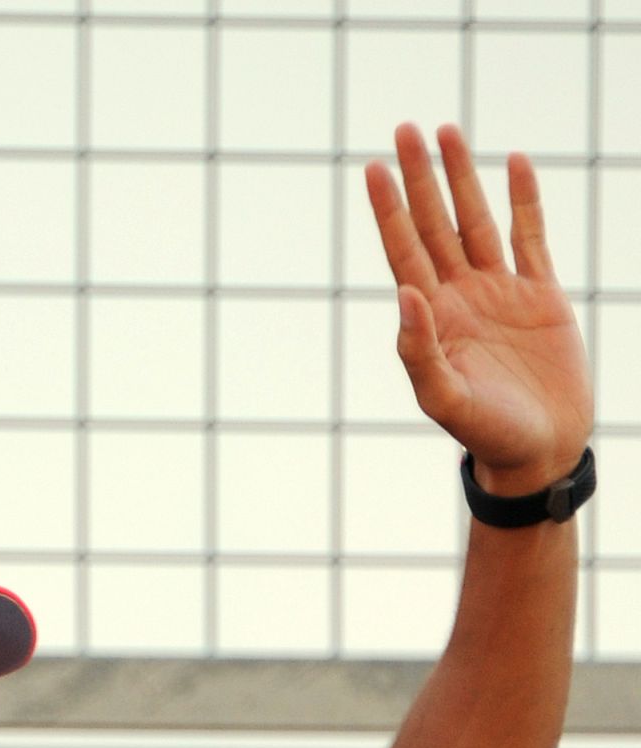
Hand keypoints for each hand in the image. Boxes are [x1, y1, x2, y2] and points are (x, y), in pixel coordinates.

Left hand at [365, 124, 591, 494]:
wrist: (537, 451)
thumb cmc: (484, 433)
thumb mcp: (441, 397)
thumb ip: (418, 349)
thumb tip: (405, 293)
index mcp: (431, 316)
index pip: (403, 249)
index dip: (389, 209)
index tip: (373, 167)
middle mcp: (460, 296)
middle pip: (434, 222)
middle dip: (420, 177)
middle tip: (405, 129)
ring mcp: (500, 292)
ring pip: (476, 220)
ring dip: (463, 177)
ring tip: (448, 131)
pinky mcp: (541, 296)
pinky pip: (530, 237)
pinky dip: (523, 200)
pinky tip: (514, 163)